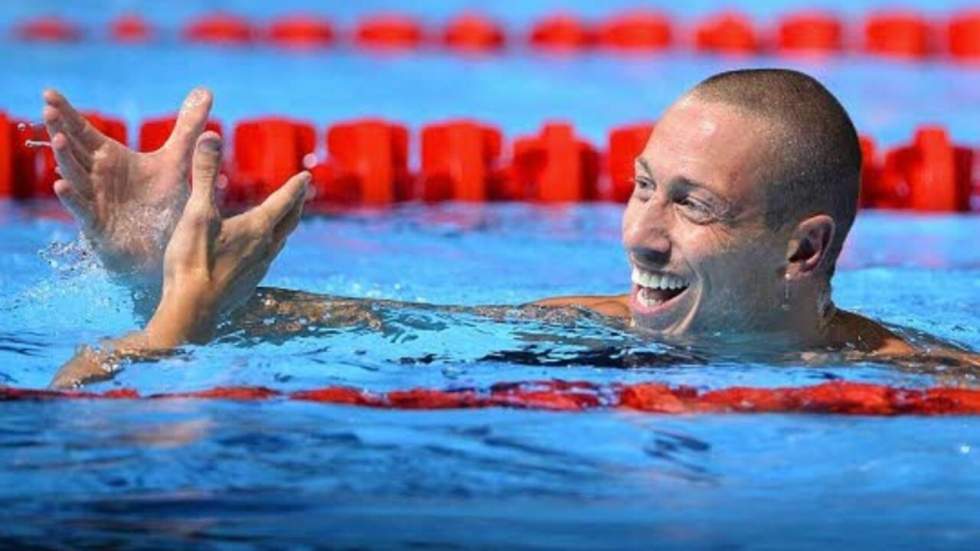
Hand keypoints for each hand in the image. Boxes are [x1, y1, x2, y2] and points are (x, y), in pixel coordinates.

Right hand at [42, 87, 213, 291]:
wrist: (164, 245)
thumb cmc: (162, 202)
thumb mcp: (177, 160)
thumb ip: (188, 127)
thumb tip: (206, 91)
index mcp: (109, 158)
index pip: (82, 130)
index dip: (66, 113)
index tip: (49, 93)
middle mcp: (97, 176)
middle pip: (72, 149)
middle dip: (60, 129)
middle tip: (49, 109)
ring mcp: (95, 200)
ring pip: (73, 176)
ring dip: (65, 159)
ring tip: (59, 139)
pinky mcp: (98, 226)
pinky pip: (81, 211)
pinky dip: (72, 199)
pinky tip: (61, 186)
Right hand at [146, 131, 309, 345]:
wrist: (191, 312)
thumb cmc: (192, 261)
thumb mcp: (196, 212)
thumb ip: (204, 174)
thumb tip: (211, 135)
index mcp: (257, 229)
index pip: (283, 202)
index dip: (295, 187)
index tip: (307, 175)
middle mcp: (264, 249)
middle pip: (288, 223)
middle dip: (296, 205)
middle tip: (303, 194)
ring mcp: (258, 269)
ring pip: (278, 243)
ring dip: (284, 228)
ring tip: (285, 221)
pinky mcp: (247, 286)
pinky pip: (265, 261)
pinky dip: (268, 248)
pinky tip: (258, 254)